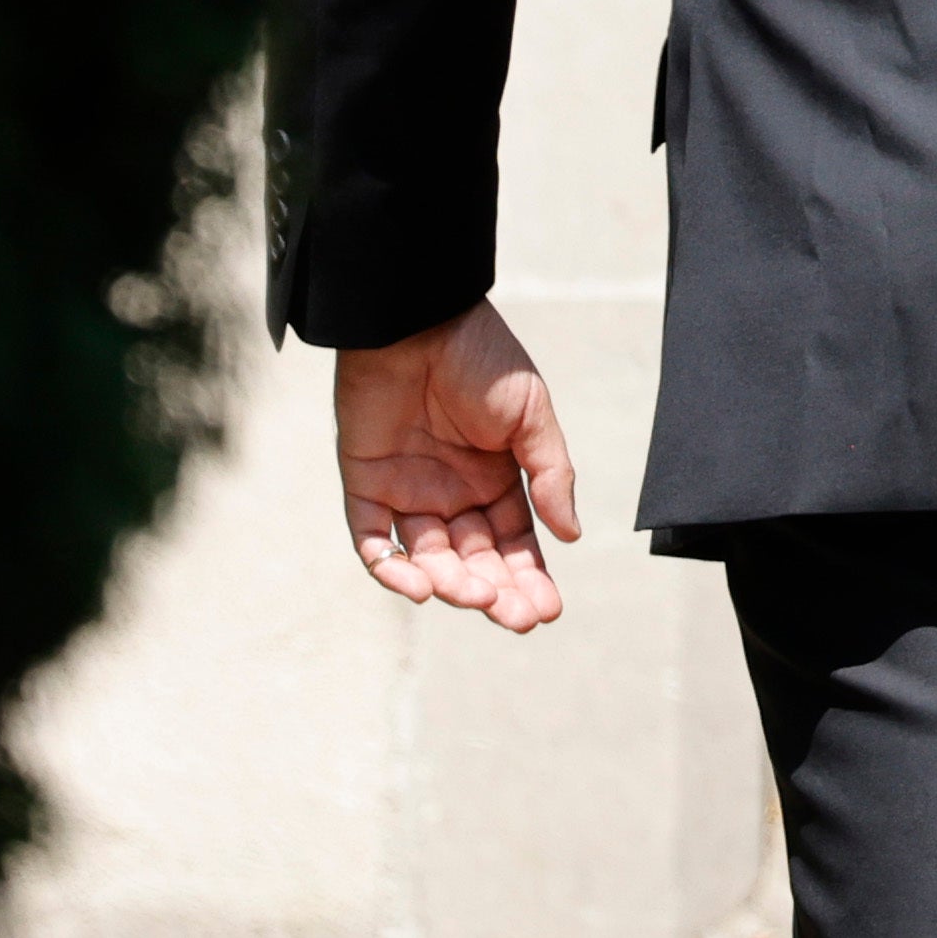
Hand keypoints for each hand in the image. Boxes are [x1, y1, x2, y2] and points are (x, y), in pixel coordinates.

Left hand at [336, 298, 580, 630]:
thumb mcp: (531, 415)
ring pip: (428, 558)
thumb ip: (549, 473)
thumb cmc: (481, 358)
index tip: (546, 611)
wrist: (418, 320)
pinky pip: (374, 542)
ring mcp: (407, 491)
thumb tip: (571, 534)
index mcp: (495, 476)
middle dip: (495, 593)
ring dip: (451, 583)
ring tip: (474, 594)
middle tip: (514, 617)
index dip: (529, 578)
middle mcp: (451, 492)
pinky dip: (392, 569)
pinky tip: (420, 586)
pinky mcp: (365, 485)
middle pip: (474, 559)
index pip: (514, 542)